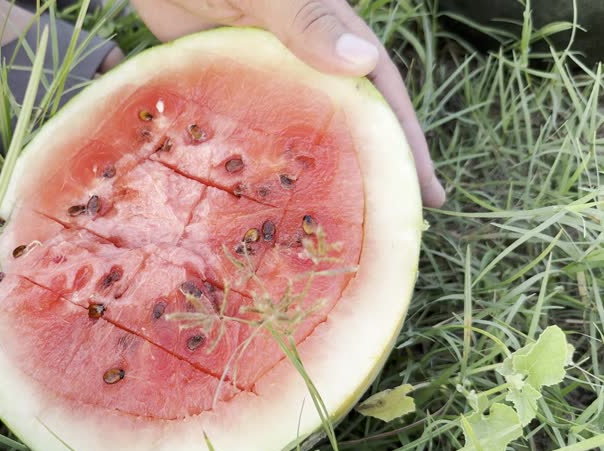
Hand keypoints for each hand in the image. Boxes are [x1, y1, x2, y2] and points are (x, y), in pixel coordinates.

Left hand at [131, 0, 445, 206]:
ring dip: (318, 171)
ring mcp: (265, 72)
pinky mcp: (226, 82)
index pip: (380, 95)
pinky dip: (262, 160)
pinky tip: (263, 198)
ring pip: (302, 129)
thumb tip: (364, 63)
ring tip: (331, 223)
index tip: (426, 194)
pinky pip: (253, 127)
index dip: (405, 144)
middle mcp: (303, 57)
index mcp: (327, 32)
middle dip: (370, 169)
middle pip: (347, 120)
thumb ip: (307, 18)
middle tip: (386, 227)